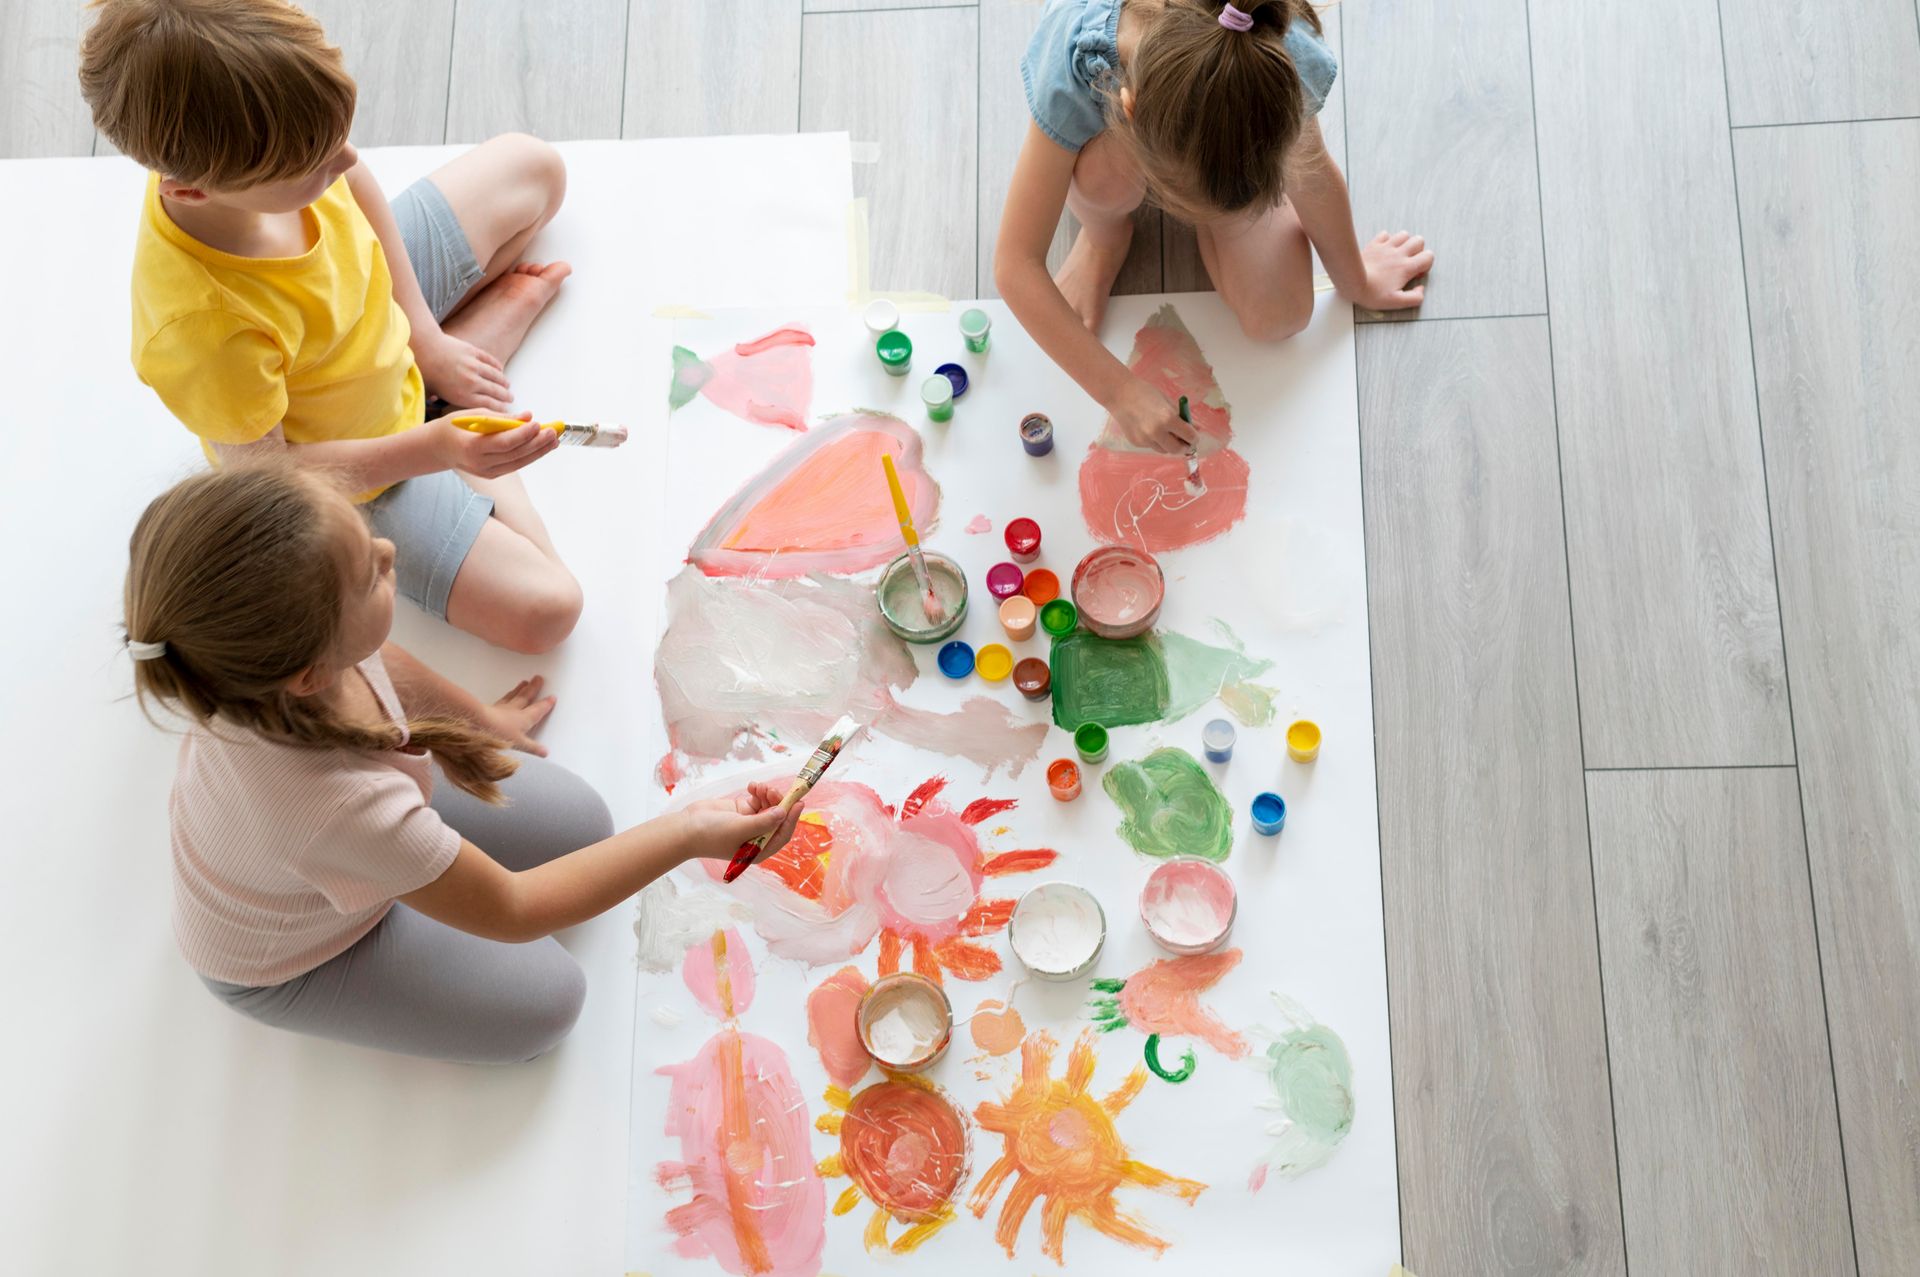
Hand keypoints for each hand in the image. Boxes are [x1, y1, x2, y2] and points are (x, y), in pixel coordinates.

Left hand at [416, 330, 512, 411]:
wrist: (423, 348)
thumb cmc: (424, 372)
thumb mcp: (431, 393)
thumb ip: (438, 401)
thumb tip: (437, 405)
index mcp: (462, 395)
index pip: (488, 404)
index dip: (500, 408)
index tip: (506, 410)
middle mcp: (472, 382)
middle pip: (495, 391)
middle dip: (505, 396)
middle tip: (510, 399)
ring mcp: (474, 365)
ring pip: (495, 376)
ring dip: (503, 381)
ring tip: (508, 385)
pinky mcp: (472, 351)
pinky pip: (489, 360)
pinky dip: (496, 366)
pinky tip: (500, 369)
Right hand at [430, 410, 557, 477]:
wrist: (438, 448)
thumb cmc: (455, 427)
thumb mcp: (473, 415)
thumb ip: (501, 417)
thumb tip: (527, 416)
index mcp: (472, 447)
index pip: (503, 443)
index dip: (522, 435)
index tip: (537, 424)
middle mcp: (480, 463)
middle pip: (515, 454)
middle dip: (537, 443)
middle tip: (553, 431)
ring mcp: (486, 472)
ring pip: (519, 462)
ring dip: (539, 451)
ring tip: (554, 440)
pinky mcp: (492, 474)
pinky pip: (515, 465)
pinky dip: (530, 455)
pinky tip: (543, 447)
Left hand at [480, 676, 555, 755]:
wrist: (477, 726)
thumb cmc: (498, 734)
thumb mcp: (519, 744)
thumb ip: (533, 748)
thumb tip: (545, 752)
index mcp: (524, 719)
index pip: (538, 710)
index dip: (545, 704)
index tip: (552, 697)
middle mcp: (514, 711)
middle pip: (525, 697)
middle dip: (533, 689)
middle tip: (538, 679)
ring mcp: (500, 709)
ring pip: (513, 696)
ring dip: (519, 689)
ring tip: (524, 683)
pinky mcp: (489, 709)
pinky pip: (501, 700)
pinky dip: (505, 696)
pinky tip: (505, 696)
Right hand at [681, 780, 805, 866]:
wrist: (686, 829)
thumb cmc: (711, 835)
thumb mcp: (739, 829)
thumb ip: (763, 821)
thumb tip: (784, 813)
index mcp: (759, 849)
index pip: (782, 834)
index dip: (792, 819)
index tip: (798, 802)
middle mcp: (758, 837)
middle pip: (778, 818)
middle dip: (778, 802)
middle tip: (771, 789)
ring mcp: (750, 823)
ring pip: (769, 806)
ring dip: (767, 794)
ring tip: (759, 787)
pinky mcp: (742, 811)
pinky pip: (758, 799)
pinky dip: (758, 792)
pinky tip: (751, 786)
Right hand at [1108, 375, 1197, 454]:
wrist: (1119, 394)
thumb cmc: (1145, 393)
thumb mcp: (1167, 402)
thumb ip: (1181, 417)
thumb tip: (1195, 429)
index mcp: (1167, 418)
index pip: (1189, 436)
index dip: (1194, 438)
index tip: (1194, 437)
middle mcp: (1156, 432)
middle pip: (1177, 450)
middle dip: (1184, 447)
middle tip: (1185, 442)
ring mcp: (1145, 439)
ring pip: (1164, 450)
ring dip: (1169, 444)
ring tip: (1166, 433)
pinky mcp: (1136, 443)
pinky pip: (1152, 446)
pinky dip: (1156, 441)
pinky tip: (1149, 429)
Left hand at [1354, 231, 1433, 309]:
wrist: (1351, 281)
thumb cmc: (1371, 293)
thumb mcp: (1396, 302)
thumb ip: (1414, 298)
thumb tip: (1420, 290)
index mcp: (1406, 267)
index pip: (1429, 256)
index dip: (1426, 265)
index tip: (1416, 274)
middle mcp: (1399, 254)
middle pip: (1419, 240)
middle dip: (1418, 251)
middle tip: (1408, 263)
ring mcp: (1386, 247)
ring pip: (1404, 234)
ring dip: (1404, 243)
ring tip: (1397, 256)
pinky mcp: (1374, 244)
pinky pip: (1385, 234)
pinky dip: (1387, 240)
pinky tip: (1383, 250)